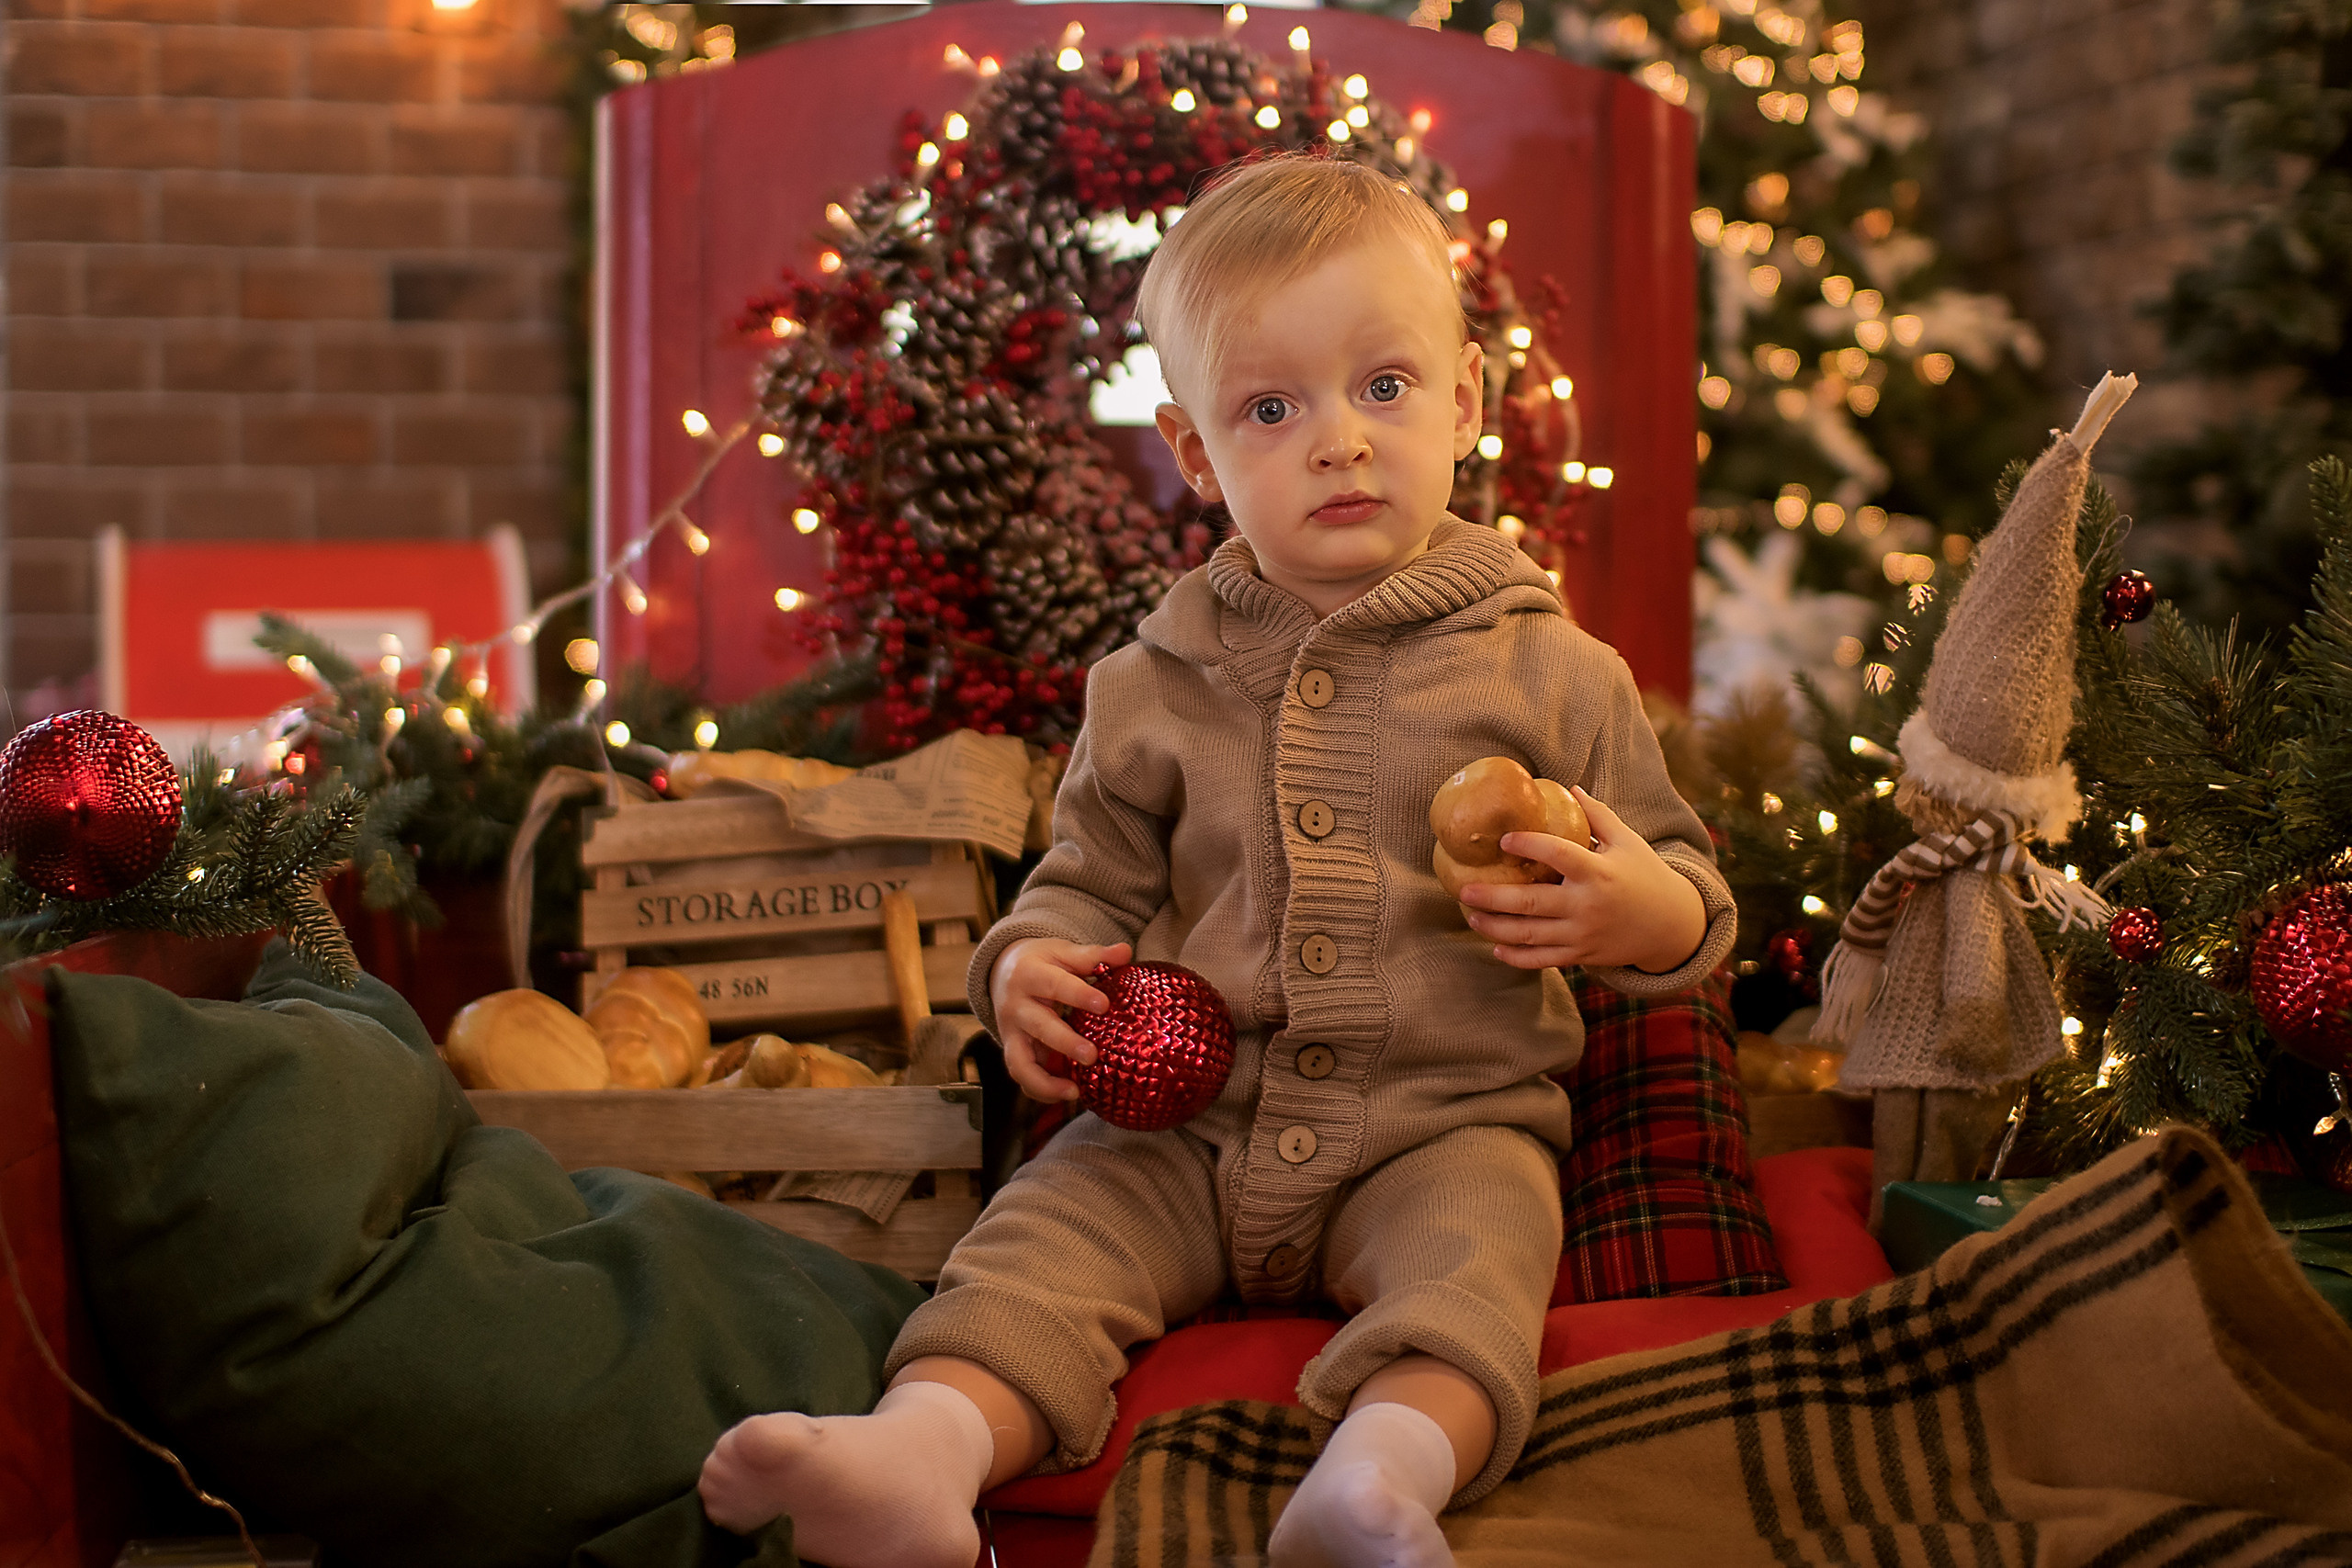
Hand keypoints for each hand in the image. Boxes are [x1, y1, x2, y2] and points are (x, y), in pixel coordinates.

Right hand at [990, 937, 1133, 1101]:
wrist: (1004, 971)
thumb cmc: (1043, 963)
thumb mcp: (1063, 952)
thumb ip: (1093, 956)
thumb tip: (1125, 951)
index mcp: (1029, 975)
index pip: (1053, 985)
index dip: (1078, 995)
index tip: (1103, 1005)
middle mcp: (1015, 1006)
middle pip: (1037, 1026)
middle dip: (1063, 1043)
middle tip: (1092, 1056)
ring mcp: (1011, 1032)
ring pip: (1019, 1062)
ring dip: (1044, 1081)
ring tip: (1073, 1092)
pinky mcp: (1012, 1051)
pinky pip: (1021, 1076)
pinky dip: (1040, 1091)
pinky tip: (1068, 1094)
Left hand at [1455, 787, 1705, 972]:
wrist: (1671, 925)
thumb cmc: (1646, 875)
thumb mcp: (1628, 841)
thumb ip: (1598, 815)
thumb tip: (1570, 787)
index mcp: (1598, 871)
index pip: (1558, 854)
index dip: (1528, 845)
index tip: (1503, 839)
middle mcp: (1588, 905)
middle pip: (1532, 903)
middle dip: (1493, 898)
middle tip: (1463, 890)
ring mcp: (1584, 934)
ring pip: (1531, 935)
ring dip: (1496, 928)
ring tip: (1471, 916)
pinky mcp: (1583, 955)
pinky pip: (1544, 960)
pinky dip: (1518, 958)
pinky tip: (1496, 948)